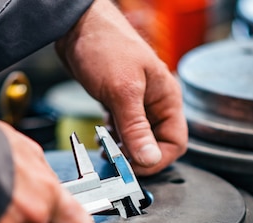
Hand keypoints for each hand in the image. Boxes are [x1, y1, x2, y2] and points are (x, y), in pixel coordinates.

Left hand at [55, 0, 187, 175]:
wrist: (76, 24)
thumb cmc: (105, 46)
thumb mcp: (122, 91)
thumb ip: (136, 128)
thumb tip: (150, 160)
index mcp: (168, 98)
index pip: (176, 142)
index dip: (157, 160)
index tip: (134, 167)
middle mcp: (156, 103)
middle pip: (157, 144)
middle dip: (137, 155)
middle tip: (116, 158)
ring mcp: (138, 103)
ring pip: (139, 139)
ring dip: (124, 148)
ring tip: (106, 147)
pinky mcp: (121, 102)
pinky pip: (124, 129)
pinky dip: (114, 138)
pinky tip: (102, 135)